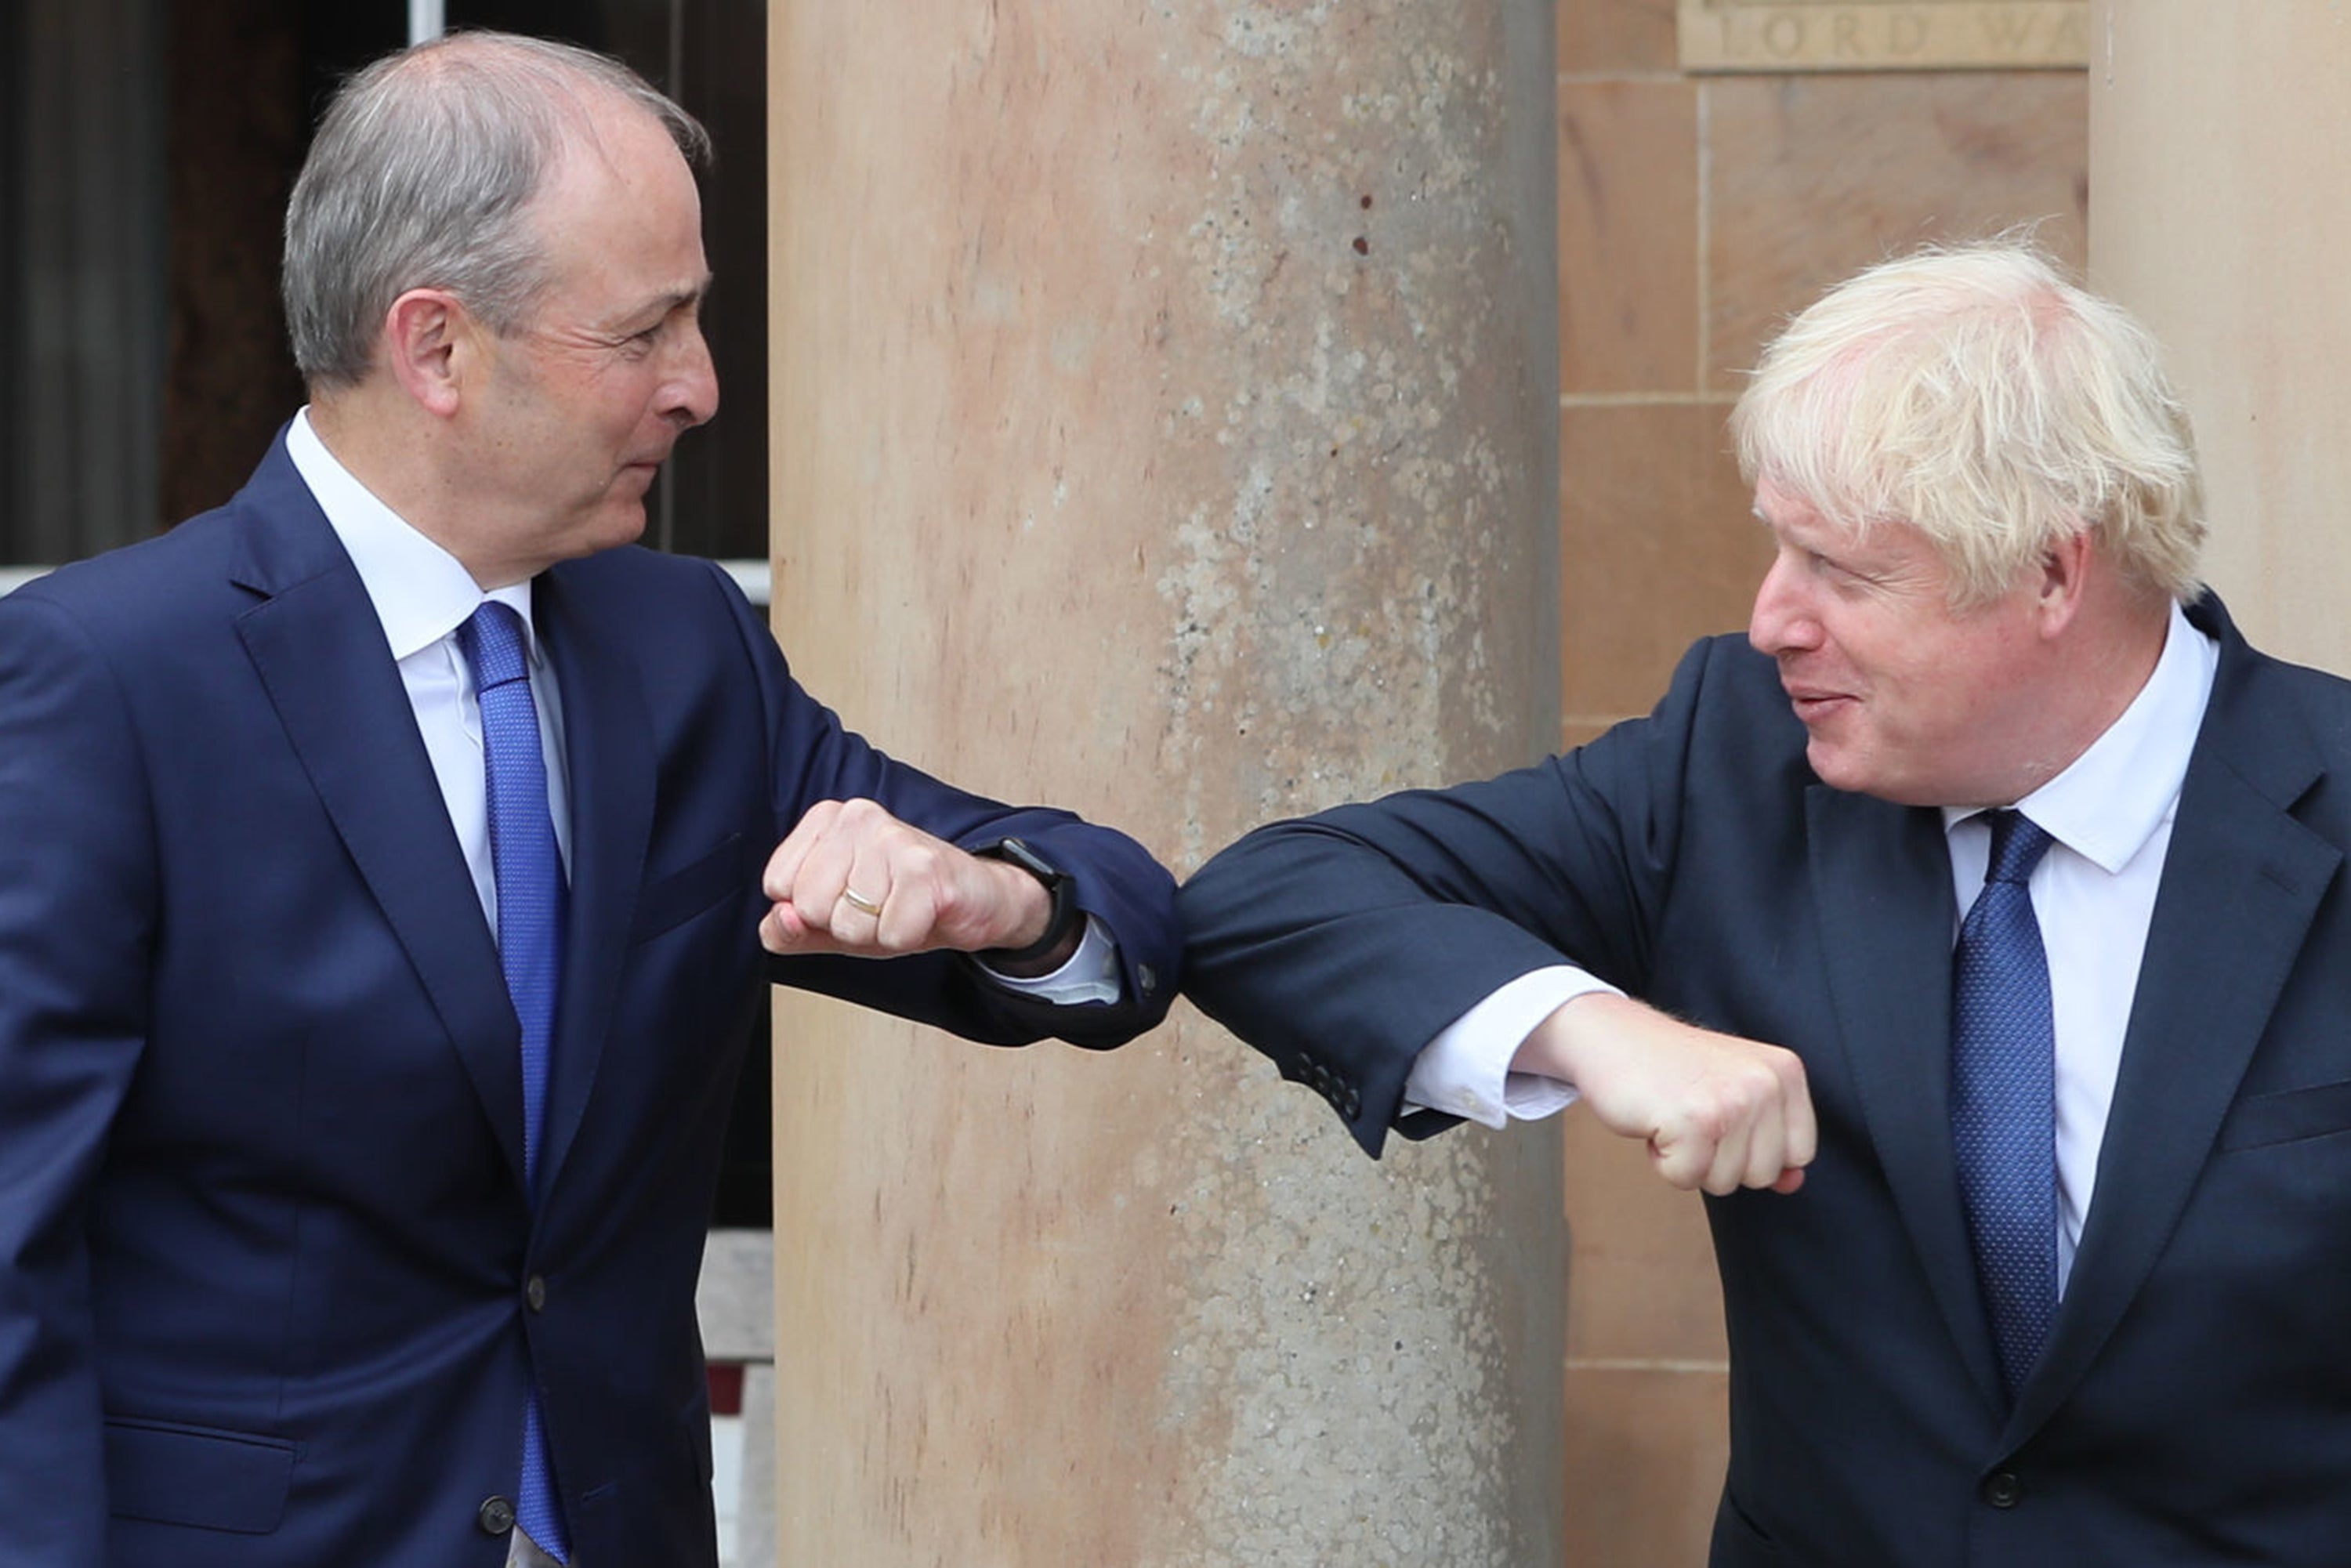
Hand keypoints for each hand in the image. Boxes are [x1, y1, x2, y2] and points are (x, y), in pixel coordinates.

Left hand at [758, 799, 1052, 958]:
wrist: (976, 898)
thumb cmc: (901, 901)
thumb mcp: (831, 921)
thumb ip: (788, 929)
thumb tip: (780, 920)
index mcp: (826, 820)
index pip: (777, 885)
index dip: (811, 911)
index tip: (848, 898)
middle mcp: (856, 816)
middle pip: (809, 906)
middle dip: (844, 925)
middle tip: (879, 907)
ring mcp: (892, 837)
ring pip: (849, 924)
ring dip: (878, 933)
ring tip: (901, 909)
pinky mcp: (924, 867)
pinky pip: (889, 934)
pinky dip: (906, 938)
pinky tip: (921, 914)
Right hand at [1518, 993, 1814, 1194]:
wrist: (1612, 1034)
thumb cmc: (1670, 1067)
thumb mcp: (1734, 1093)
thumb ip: (1770, 1136)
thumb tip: (1792, 1183)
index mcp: (1785, 1072)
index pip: (1799, 1153)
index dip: (1754, 1150)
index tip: (1722, 1116)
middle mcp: (1765, 1083)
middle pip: (1763, 1175)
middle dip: (1720, 1159)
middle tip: (1692, 1114)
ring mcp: (1731, 1101)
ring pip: (1725, 1182)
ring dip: (1689, 1159)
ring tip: (1674, 1116)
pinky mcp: (1693, 1120)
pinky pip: (1686, 1178)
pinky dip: (1663, 1160)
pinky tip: (1656, 1120)